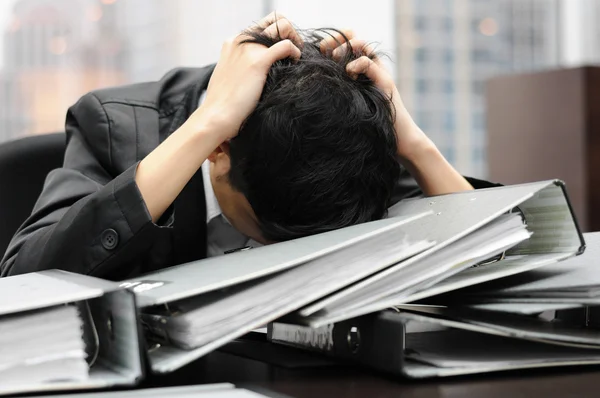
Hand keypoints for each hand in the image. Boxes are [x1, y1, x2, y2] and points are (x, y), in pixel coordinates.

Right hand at [190, 12, 301, 140]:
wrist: (216, 116)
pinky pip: (286, 46)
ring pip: (283, 26)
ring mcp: (248, 49)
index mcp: (233, 42)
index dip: (279, 35)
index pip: (263, 25)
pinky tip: (295, 64)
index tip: (285, 52)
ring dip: (295, 40)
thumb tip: (259, 72)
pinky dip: (295, 52)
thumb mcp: (231, 77)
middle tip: (294, 52)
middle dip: (290, 33)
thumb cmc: (224, 104)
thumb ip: (243, 67)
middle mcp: (241, 40)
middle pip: (275, 20)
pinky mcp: (257, 62)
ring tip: (295, 58)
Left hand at [323, 32, 432, 162]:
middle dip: (334, 39)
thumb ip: (334, 90)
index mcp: (358, 67)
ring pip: (360, 43)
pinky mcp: (385, 82)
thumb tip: (308, 85)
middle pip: (351, 34)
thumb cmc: (367, 125)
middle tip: (325, 54)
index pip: (344, 38)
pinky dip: (355, 65)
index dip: (330, 40)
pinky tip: (349, 76)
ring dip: (344, 49)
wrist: (396, 139)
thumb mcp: (346, 103)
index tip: (319, 53)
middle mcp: (369, 65)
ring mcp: (378, 71)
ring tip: (335, 63)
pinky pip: (368, 62)